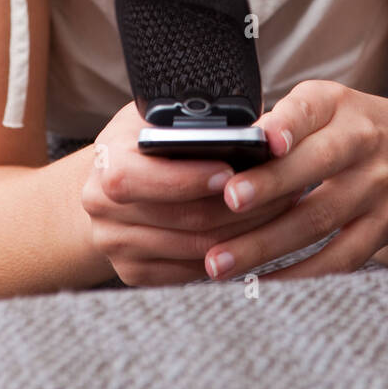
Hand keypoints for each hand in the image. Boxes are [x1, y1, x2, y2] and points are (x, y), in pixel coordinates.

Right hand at [81, 101, 304, 286]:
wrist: (107, 181)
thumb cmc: (144, 138)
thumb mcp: (157, 115)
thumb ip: (187, 120)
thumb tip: (244, 126)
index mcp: (108, 163)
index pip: (146, 177)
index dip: (192, 178)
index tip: (233, 171)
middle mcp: (103, 209)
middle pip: (184, 218)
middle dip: (241, 206)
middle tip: (284, 188)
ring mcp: (117, 246)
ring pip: (196, 249)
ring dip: (247, 232)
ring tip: (283, 209)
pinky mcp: (134, 273)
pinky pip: (192, 273)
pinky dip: (230, 255)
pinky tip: (258, 234)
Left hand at [203, 81, 387, 281]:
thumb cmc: (356, 127)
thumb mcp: (326, 106)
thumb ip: (281, 122)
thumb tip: (223, 151)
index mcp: (336, 104)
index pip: (310, 108)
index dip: (286, 123)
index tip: (260, 140)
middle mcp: (361, 141)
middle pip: (316, 164)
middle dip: (270, 185)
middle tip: (228, 200)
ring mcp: (376, 187)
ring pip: (319, 219)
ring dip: (267, 243)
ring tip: (221, 260)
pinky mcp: (383, 227)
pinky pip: (339, 258)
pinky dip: (299, 275)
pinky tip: (261, 283)